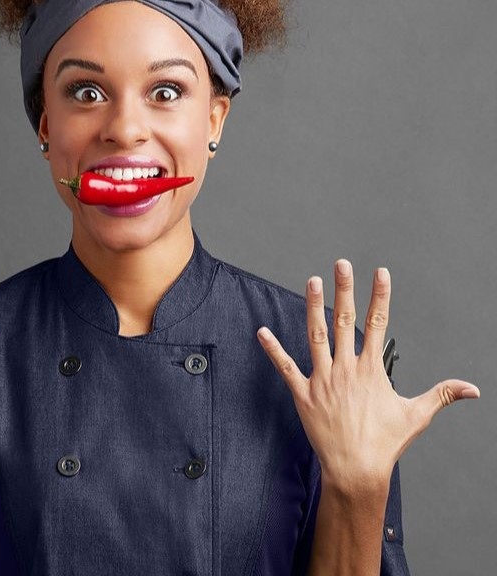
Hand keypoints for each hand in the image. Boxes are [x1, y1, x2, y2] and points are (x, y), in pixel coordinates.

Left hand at [256, 259, 478, 493]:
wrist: (357, 470)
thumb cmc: (385, 443)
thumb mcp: (417, 415)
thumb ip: (442, 394)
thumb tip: (473, 389)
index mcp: (371, 370)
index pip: (378, 323)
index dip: (380, 296)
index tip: (380, 272)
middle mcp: (346, 369)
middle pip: (345, 321)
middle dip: (345, 290)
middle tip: (342, 264)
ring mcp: (323, 379)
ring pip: (316, 335)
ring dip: (313, 307)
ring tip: (312, 281)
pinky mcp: (303, 394)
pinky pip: (286, 367)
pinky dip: (273, 349)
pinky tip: (261, 331)